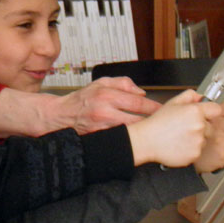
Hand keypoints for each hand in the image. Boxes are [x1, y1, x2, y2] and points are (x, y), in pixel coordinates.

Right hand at [43, 76, 161, 134]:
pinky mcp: (100, 138)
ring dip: (141, 132)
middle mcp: (105, 111)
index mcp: (106, 95)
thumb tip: (141, 92)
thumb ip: (123, 83)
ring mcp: (102, 127)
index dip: (153, 106)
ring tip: (151, 131)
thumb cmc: (82, 99)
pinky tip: (135, 138)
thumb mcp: (101, 82)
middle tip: (162, 122)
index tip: (162, 109)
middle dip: (151, 122)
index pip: (137, 101)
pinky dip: (129, 139)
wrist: (61, 115)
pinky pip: (120, 139)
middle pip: (137, 120)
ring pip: (130, 132)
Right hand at [127, 89, 221, 166]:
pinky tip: (179, 145)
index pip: (216, 109)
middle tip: (185, 127)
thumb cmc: (158, 123)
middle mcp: (199, 126)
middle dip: (201, 126)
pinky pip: (198, 151)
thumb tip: (200, 96)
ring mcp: (198, 141)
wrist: (147, 141)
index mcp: (195, 111)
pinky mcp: (195, 154)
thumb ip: (189, 96)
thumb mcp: (172, 103)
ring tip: (180, 137)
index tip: (206, 114)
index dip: (210, 112)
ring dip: (196, 138)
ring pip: (204, 139)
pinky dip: (191, 149)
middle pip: (210, 126)